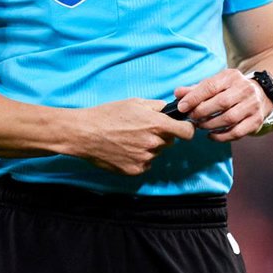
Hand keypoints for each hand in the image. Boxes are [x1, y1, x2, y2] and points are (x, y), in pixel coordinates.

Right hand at [70, 99, 195, 175]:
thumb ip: (156, 106)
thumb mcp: (134, 103)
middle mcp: (153, 143)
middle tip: (142, 130)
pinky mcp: (136, 170)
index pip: (187, 132)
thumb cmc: (108, 115)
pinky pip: (146, 163)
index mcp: (156, 124)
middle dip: (161, 136)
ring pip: (156, 152)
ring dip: (149, 147)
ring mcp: (145, 158)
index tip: (183, 129)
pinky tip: (125, 149)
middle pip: (169, 142)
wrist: (85, 133)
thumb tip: (169, 110)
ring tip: (129, 138)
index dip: (187, 129)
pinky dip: (139, 157)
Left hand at [174, 68, 271, 142]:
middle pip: (221, 103)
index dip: (194, 97)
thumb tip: (178, 93)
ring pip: (229, 118)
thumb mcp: (216, 83)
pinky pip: (237, 132)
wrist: (262, 93)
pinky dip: (221, 136)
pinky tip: (211, 135)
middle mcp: (245, 89)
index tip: (182, 107)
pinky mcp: (256, 121)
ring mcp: (252, 105)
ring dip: (210, 125)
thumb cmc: (232, 89)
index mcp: (231, 77)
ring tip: (200, 125)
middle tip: (191, 117)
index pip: (211, 86)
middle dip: (202, 112)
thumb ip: (196, 89)